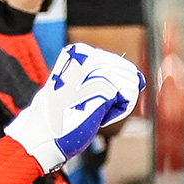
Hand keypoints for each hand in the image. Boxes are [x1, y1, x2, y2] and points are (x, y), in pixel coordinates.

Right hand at [5, 43, 144, 172]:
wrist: (42, 133)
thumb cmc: (61, 114)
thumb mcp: (78, 84)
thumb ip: (102, 76)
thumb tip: (140, 78)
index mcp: (79, 51)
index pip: (120, 66)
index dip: (110, 89)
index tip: (85, 97)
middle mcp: (88, 53)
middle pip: (129, 74)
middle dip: (116, 95)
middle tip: (88, 105)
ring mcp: (96, 67)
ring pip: (131, 86)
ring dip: (115, 105)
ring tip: (89, 108)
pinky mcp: (103, 84)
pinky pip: (129, 99)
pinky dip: (115, 113)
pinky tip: (93, 114)